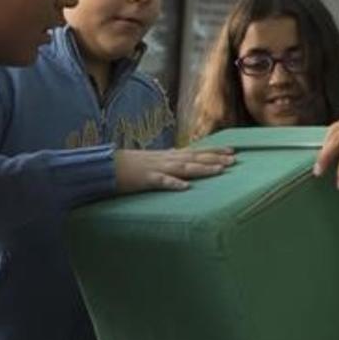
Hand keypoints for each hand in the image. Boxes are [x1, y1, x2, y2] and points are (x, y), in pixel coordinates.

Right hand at [115, 147, 234, 192]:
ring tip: (220, 171)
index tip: (233, 151)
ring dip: (202, 169)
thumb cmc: (128, 166)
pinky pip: (161, 182)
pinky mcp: (145, 179)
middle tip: (234, 160)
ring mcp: (156, 168)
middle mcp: (166, 160)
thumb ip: (168, 162)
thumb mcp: (152, 162)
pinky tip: (186, 188)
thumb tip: (181, 162)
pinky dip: (173, 184)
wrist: (103, 166)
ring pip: (183, 168)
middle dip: (215, 159)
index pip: (196, 152)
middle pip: (195, 158)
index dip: (214, 151)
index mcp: (168, 156)